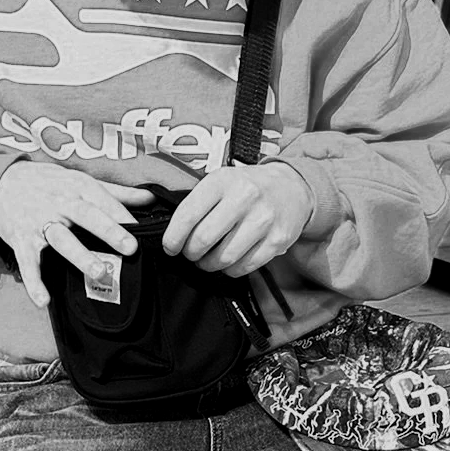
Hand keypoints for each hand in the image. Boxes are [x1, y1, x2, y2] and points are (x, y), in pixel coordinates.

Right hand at [0, 162, 152, 308]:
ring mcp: (39, 222)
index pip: (105, 202)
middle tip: (130, 248)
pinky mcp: (20, 240)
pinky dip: (34, 282)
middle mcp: (59, 203)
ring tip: (100, 273)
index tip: (146, 231)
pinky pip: (28, 263)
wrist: (0, 183)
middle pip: (86, 216)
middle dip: (108, 231)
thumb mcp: (80, 180)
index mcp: (77, 187)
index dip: (125, 216)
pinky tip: (44, 300)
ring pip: (62, 239)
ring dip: (80, 256)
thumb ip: (116, 191)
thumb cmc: (48, 183)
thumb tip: (151, 196)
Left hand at [161, 163, 311, 276]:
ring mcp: (263, 220)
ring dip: (209, 265)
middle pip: (203, 240)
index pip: (188, 215)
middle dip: (191, 253)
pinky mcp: (277, 240)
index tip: (170, 247)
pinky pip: (244, 266)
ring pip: (223, 258)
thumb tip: (158, 217)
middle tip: (191, 253)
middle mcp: (244, 198)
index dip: (173, 238)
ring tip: (208, 259)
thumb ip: (192, 200)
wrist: (291, 187)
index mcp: (223, 181)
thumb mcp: (219, 180)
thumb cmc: (247, 187)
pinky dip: (231, 270)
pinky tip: (229, 261)